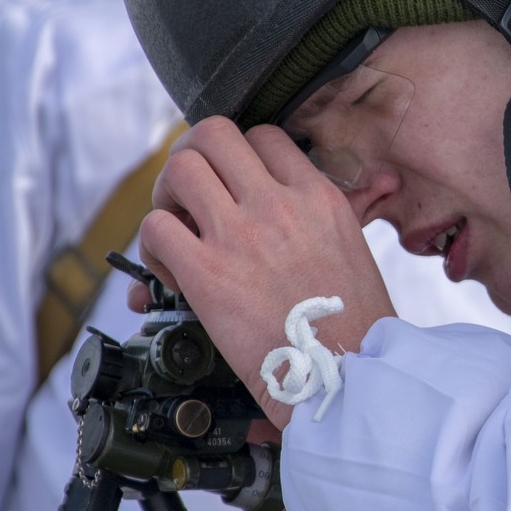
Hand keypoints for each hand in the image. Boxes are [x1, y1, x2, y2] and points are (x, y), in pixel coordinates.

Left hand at [134, 118, 394, 429]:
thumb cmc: (356, 325)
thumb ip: (334, 217)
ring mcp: (241, 235)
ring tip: (177, 229)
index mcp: (319, 196)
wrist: (346, 376)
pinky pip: (157, 228)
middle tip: (191, 195)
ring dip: (167, 195)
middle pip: (213, 134)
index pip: (264, 136)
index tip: (233, 186)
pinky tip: (172, 272)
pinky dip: (153, 245)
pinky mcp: (208, 274)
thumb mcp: (355, 250)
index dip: (238, 156)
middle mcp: (278, 204)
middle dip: (192, 158)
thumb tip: (351, 199)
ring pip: (179, 169)